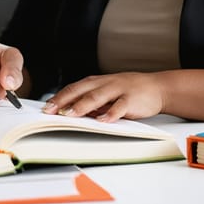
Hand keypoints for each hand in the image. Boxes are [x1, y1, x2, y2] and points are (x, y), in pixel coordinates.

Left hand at [42, 72, 164, 122]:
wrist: (157, 87)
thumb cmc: (129, 92)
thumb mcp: (107, 94)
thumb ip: (91, 103)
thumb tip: (71, 113)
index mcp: (96, 82)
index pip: (73, 88)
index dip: (59, 97)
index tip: (46, 108)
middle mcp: (104, 83)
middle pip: (80, 90)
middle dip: (64, 100)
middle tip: (51, 111)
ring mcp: (118, 90)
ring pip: (97, 97)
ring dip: (82, 106)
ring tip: (70, 115)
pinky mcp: (131, 98)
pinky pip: (120, 106)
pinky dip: (111, 113)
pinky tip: (103, 121)